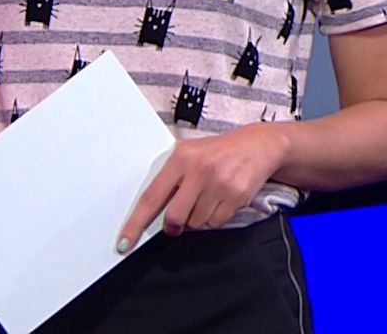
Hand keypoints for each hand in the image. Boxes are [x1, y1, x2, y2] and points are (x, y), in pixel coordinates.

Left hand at [116, 126, 284, 251]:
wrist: (261, 145)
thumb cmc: (220, 152)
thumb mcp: (192, 154)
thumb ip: (172, 178)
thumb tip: (152, 214)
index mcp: (181, 157)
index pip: (151, 197)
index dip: (136, 223)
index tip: (124, 242)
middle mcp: (199, 169)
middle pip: (174, 217)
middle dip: (174, 225)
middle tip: (179, 222)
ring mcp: (219, 182)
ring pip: (197, 223)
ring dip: (200, 218)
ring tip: (210, 197)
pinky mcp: (237, 194)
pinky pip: (217, 223)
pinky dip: (217, 217)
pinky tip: (223, 199)